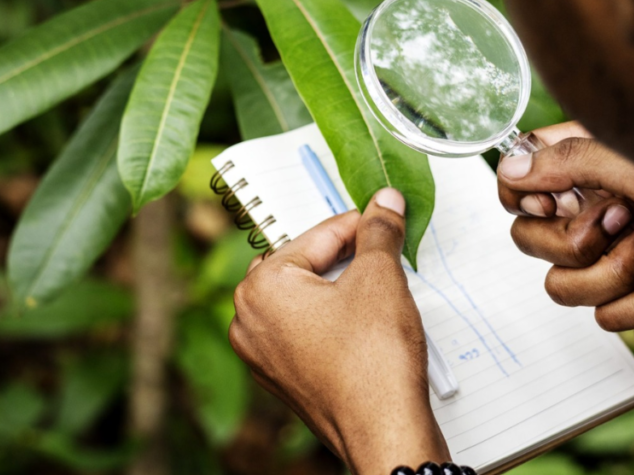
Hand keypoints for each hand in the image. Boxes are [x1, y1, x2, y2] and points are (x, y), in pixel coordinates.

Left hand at [229, 188, 449, 474]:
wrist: (383, 431)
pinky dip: (332, 320)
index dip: (358, 223)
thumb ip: (378, 231)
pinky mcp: (283, 378)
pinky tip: (365, 323)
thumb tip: (384, 203)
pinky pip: (304, 332)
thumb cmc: (373, 362)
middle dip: (342, 256)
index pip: (315, 236)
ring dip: (338, 288)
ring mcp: (262, 354)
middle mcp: (249, 320)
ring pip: (303, 299)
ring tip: (377, 287)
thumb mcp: (380, 277)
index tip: (382, 213)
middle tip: (380, 248)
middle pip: (303, 265)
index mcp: (260, 287)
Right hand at [497, 122, 633, 330]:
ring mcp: (609, 253)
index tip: (559, 201)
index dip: (527, 202)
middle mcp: (587, 211)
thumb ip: (565, 159)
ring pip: (562, 288)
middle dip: (578, 242)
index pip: (513, 189)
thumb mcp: (632, 157)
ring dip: (616, 272)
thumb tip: (510, 170)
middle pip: (529, 244)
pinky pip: (606, 318)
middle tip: (624, 219)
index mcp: (579, 169)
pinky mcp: (633, 292)